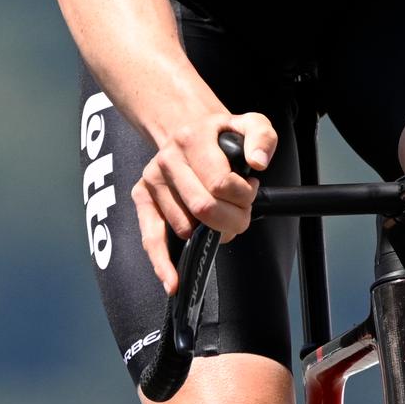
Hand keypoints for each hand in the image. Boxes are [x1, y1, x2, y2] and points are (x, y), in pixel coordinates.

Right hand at [132, 111, 278, 292]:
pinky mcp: (142, 197)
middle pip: (204, 208)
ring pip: (185, 227)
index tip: (249, 193)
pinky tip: (171, 280)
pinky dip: (161, 262)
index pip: (221, 183)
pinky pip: (150, 236)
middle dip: (231, 221)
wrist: (186, 129)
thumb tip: (257, 164)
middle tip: (240, 216)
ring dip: (209, 234)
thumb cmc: (220, 136)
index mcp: (193, 138)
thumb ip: (262, 137)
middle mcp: (168, 158)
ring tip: (219, 217)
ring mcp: (152, 179)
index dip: (243, 197)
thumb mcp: (250, 123)